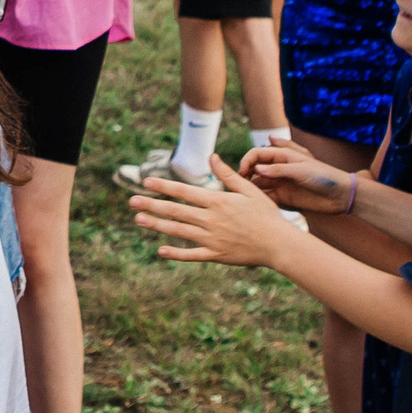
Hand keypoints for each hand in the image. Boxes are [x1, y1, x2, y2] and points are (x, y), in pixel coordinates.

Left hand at [131, 155, 307, 265]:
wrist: (279, 244)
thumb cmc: (266, 215)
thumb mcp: (249, 190)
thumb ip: (227, 175)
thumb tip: (212, 157)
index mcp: (217, 201)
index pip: (184, 192)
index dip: (164, 186)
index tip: (146, 181)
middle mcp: (211, 220)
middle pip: (176, 211)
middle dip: (152, 206)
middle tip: (132, 202)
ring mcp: (212, 239)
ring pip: (179, 231)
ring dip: (157, 226)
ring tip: (139, 220)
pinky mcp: (216, 255)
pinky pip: (192, 255)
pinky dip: (176, 253)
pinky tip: (160, 250)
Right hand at [239, 141, 353, 213]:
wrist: (341, 195)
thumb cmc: (324, 177)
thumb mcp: (301, 170)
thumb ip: (278, 170)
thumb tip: (257, 170)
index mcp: (283, 156)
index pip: (258, 154)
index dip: (247, 161)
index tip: (242, 172)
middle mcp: (279, 169)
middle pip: (255, 169)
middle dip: (244, 175)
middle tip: (237, 185)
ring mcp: (280, 183)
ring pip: (258, 184)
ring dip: (249, 188)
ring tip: (243, 197)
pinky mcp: (284, 198)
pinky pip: (266, 197)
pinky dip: (259, 200)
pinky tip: (255, 205)